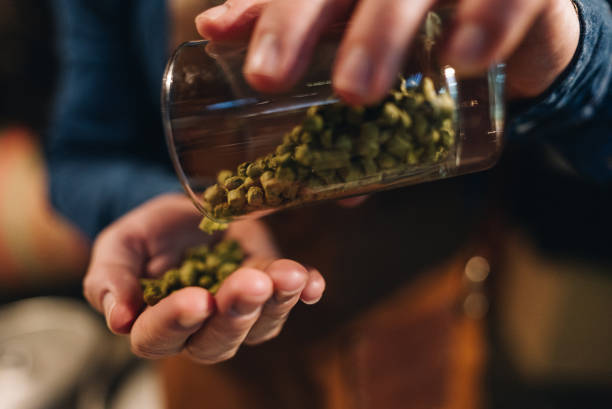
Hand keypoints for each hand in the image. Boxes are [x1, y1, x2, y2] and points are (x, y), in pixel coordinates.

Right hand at [83, 193, 323, 362]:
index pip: (158, 338)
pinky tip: (314, 282)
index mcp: (154, 323)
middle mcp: (201, 329)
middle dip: (237, 313)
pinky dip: (304, 292)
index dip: (176, 322)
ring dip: (278, 302)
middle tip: (251, 283)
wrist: (185, 209)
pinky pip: (289, 300)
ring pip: (260, 326)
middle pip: (217, 341)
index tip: (196, 299)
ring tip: (289, 274)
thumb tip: (119, 319)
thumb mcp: (120, 245)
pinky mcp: (269, 290)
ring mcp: (240, 313)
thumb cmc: (148, 234)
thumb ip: (110, 279)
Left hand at [195, 0, 579, 101]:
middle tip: (268, 79)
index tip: (218, 38)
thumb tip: (215, 35)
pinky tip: (460, 60)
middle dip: (296, 21)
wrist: (517, 13)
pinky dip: (485, 22)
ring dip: (379, 33)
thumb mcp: (361, 33)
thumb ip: (303, 37)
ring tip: (355, 93)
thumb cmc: (423, 25)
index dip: (260, 9)